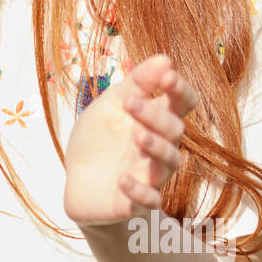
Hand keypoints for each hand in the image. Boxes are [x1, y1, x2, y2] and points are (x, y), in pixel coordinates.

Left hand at [63, 53, 198, 226]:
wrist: (78, 183)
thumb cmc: (99, 139)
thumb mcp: (111, 105)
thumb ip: (136, 83)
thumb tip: (165, 58)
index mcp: (155, 119)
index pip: (183, 103)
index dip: (180, 90)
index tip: (166, 76)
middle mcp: (159, 146)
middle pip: (174, 130)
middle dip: (155, 116)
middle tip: (130, 103)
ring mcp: (150, 175)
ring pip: (169, 163)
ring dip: (155, 147)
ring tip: (137, 135)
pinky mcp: (135, 202)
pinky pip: (149, 200)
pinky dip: (140, 191)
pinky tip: (123, 180)